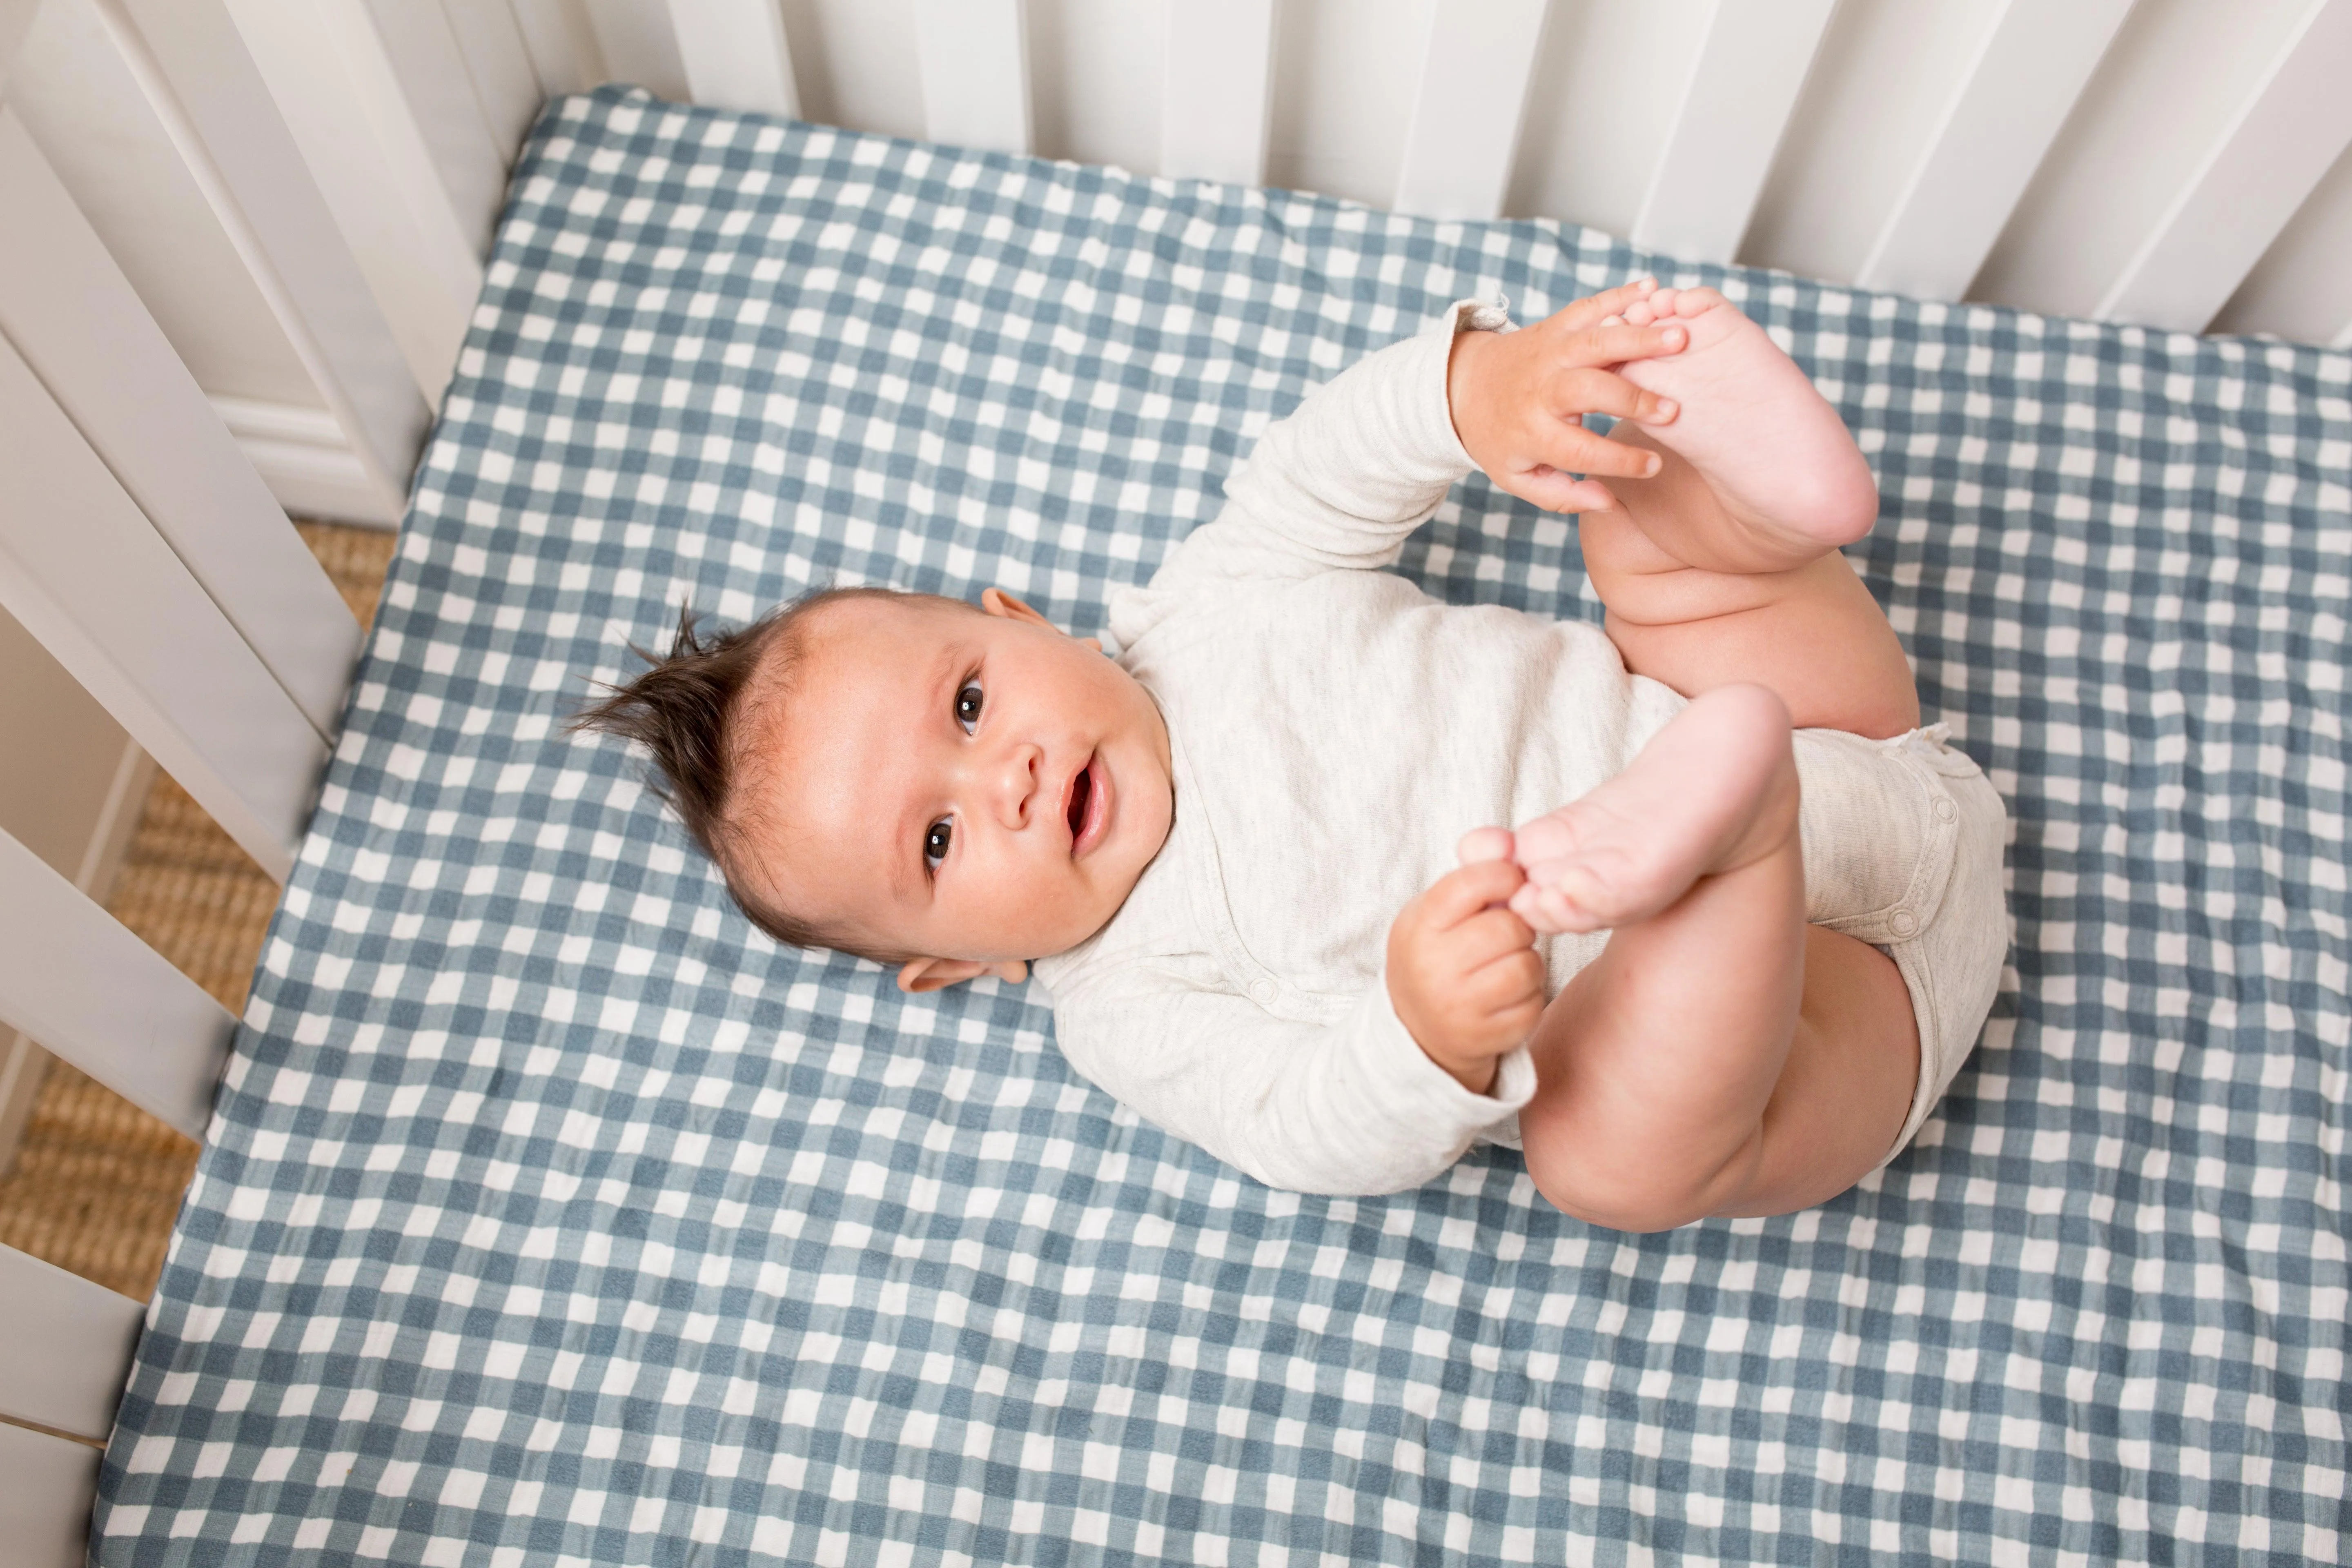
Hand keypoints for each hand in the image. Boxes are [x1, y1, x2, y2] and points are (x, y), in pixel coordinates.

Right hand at [1386, 830, 1547, 1094]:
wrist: (1416, 1031)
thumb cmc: (1436, 956)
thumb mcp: (1439, 911)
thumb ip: (1473, 873)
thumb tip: (1507, 839)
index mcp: (1419, 926)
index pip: (1472, 883)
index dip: (1503, 877)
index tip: (1509, 884)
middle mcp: (1433, 967)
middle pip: (1508, 927)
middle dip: (1516, 927)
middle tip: (1503, 936)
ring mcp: (1458, 1007)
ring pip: (1527, 965)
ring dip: (1527, 962)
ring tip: (1505, 965)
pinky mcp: (1486, 1037)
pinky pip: (1533, 1003)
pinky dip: (1529, 996)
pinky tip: (1506, 995)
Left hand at [1447, 278, 1688, 514]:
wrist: (1464, 386)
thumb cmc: (1501, 438)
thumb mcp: (1519, 477)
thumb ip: (1562, 495)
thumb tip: (1607, 502)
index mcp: (1532, 431)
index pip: (1579, 449)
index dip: (1618, 460)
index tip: (1654, 466)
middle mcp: (1541, 389)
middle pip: (1589, 389)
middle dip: (1632, 398)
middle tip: (1673, 409)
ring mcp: (1549, 351)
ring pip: (1595, 341)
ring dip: (1638, 338)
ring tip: (1679, 338)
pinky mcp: (1556, 325)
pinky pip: (1589, 308)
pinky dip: (1621, 295)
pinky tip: (1653, 289)